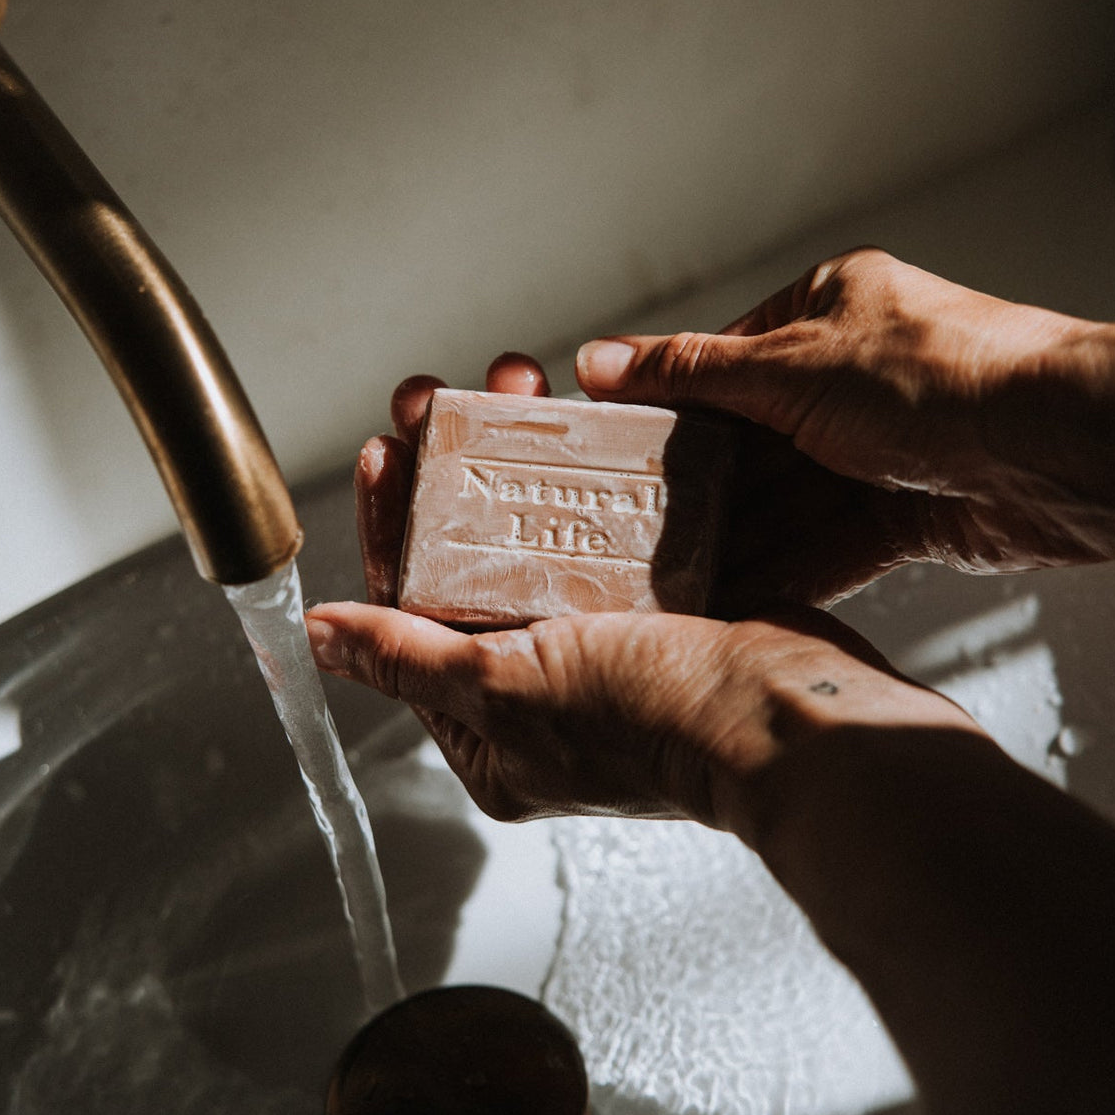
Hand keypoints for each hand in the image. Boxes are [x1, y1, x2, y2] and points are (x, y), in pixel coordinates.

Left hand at [309, 350, 974, 821]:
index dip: (388, 527)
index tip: (386, 452)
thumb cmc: (662, 723)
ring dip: (514, 458)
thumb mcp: (512, 692)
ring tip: (513, 387)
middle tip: (441, 400)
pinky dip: (581, 477)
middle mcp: (540, 687)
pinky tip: (574, 420)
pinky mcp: (658, 607)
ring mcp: (601, 644)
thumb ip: (410, 659)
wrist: (795, 719)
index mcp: (492, 727)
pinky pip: (598, 530)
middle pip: (467, 561)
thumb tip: (319, 640)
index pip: (406, 612)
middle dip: (449, 472)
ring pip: (532, 532)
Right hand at [576, 247, 1114, 602]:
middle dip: (703, 494)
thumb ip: (694, 373)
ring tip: (682, 576)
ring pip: (789, 503)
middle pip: (753, 445)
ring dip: (742, 541)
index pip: (725, 364)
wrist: (1061, 452)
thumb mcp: (794, 365)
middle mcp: (854, 378)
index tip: (619, 452)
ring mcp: (881, 447)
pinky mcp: (907, 510)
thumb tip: (608, 359)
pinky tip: (745, 594)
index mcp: (828, 313)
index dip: (670, 413)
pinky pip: (830, 546)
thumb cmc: (951, 375)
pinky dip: (790, 570)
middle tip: (642, 529)